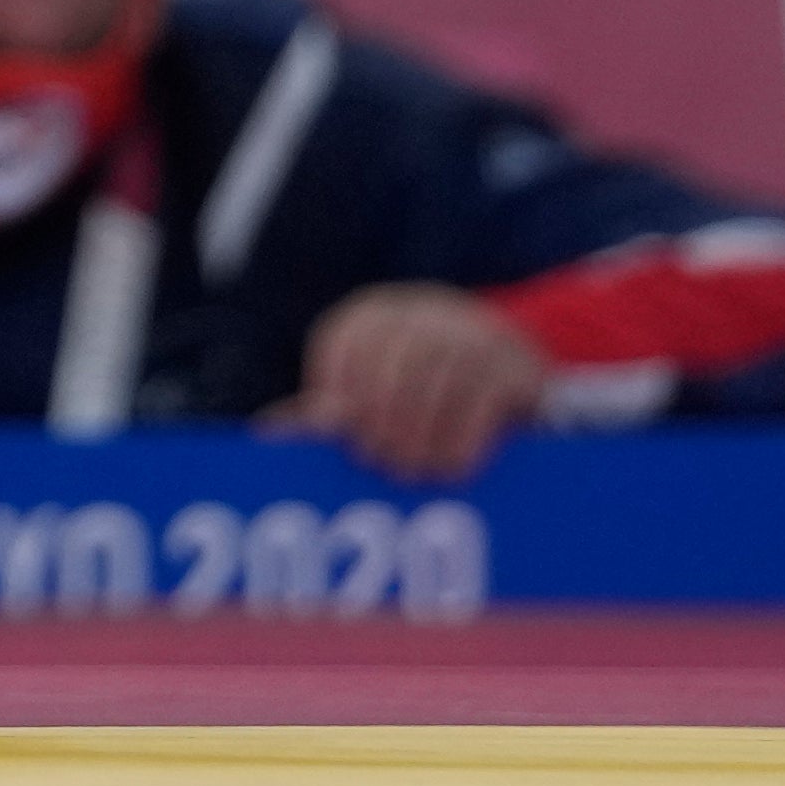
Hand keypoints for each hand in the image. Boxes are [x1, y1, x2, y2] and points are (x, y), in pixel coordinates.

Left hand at [265, 284, 558, 483]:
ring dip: (421, 431)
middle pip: (393, 356)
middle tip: (377, 462)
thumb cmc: (423, 395)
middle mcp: (425, 312)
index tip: (337, 433)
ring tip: (411, 473)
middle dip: (381, 414)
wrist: (514, 379)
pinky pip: (484, 397)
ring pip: (439, 375)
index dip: (337, 386)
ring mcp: (475, 333)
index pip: (346, 339)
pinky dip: (463, 438)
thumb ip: (330, 411)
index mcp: (379, 314)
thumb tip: (268, 432)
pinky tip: (453, 469)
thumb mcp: (376, 392)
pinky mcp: (516, 364)